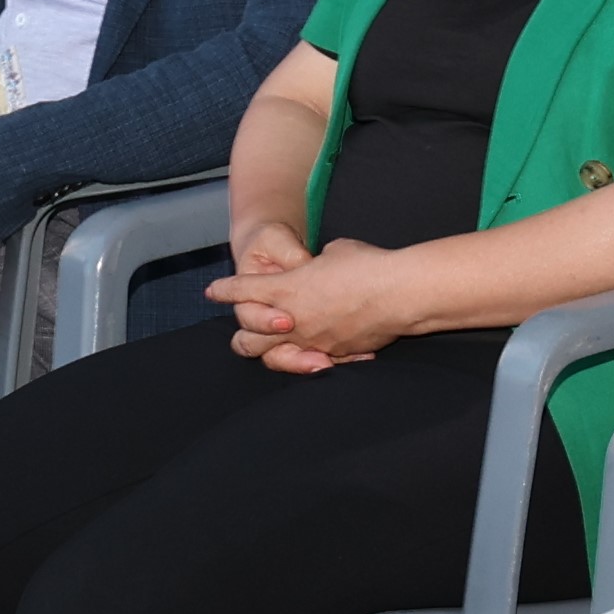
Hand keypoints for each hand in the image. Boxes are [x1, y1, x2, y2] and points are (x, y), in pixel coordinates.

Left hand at [211, 233, 409, 370]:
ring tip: (271, 347)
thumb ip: (315, 264)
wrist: (400, 292)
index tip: (213, 291)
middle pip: (247, 337)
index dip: (225, 290)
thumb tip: (318, 267)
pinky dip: (308, 358)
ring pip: (275, 357)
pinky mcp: (335, 354)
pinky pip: (312, 362)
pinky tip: (312, 354)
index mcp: (286, 289)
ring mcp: (312, 342)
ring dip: (269, 351)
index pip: (243, 291)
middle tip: (245, 325)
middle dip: (241, 332)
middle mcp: (292, 321)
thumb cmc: (366, 264)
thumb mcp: (333, 251)